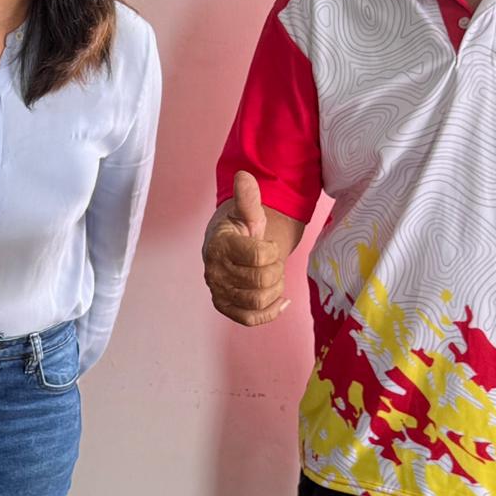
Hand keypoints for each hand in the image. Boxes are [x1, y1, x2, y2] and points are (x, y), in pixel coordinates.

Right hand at [203, 171, 286, 325]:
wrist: (226, 245)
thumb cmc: (240, 228)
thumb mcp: (247, 212)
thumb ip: (248, 197)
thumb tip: (244, 176)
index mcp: (220, 245)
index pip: (259, 257)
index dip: (273, 251)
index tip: (268, 244)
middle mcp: (214, 271)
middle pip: (260, 281)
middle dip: (276, 271)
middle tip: (274, 261)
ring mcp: (219, 291)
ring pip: (257, 301)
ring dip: (274, 290)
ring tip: (274, 277)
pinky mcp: (224, 306)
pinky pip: (250, 319)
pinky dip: (270, 312)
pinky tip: (281, 300)